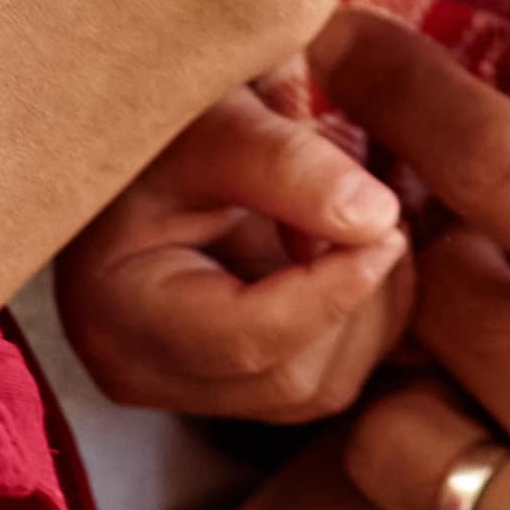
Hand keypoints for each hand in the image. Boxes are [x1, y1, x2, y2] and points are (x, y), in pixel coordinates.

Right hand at [55, 53, 414, 426]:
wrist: (149, 141)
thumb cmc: (170, 123)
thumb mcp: (217, 123)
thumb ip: (287, 163)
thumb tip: (376, 220)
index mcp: (118, 308)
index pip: (249, 339)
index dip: (335, 289)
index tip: (391, 225)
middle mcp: (141, 368)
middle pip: (293, 379)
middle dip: (360, 299)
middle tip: (385, 213)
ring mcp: (184, 387)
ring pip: (321, 387)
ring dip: (370, 310)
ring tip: (368, 224)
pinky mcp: (229, 383)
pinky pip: (324, 378)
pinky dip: (363, 321)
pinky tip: (355, 253)